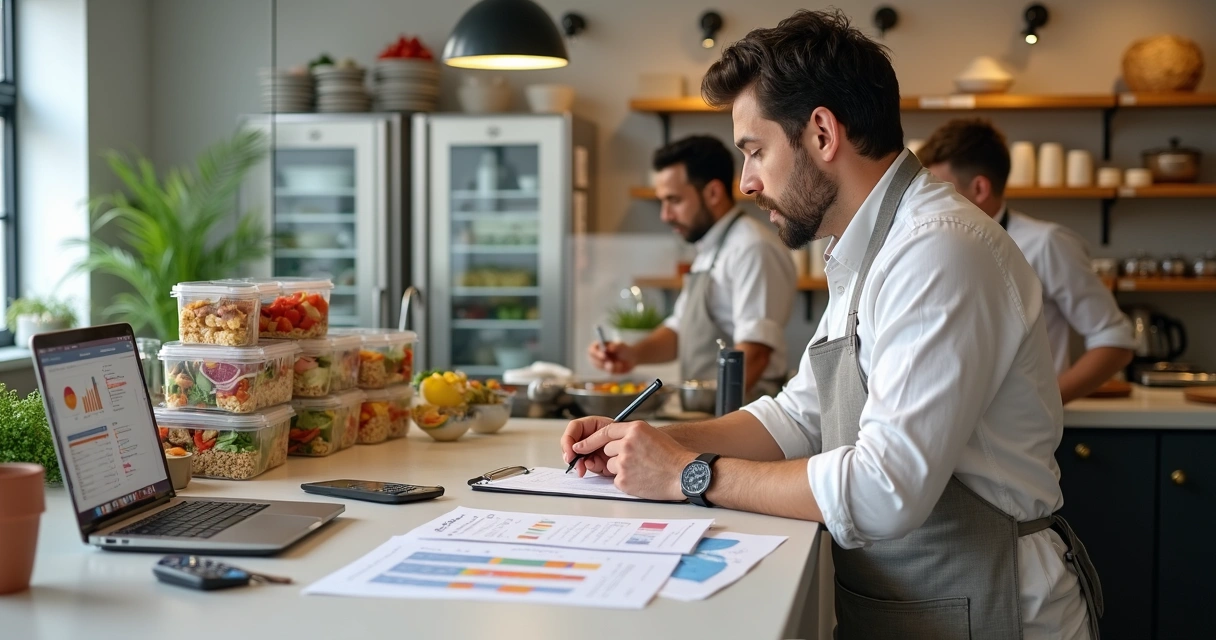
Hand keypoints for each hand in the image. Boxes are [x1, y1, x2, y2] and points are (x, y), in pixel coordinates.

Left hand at [561, 417, 695, 500]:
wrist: (685, 475)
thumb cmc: (672, 456)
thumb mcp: (652, 435)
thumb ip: (632, 434)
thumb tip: (612, 440)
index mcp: (635, 429)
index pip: (605, 431)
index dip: (591, 440)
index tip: (579, 446)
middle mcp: (627, 443)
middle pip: (607, 450)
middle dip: (616, 455)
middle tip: (636, 460)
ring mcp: (624, 462)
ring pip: (611, 465)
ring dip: (621, 468)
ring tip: (643, 470)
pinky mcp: (624, 480)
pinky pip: (617, 479)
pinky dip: (627, 480)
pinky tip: (642, 479)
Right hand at [587, 340, 636, 373]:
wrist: (632, 358)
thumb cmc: (625, 349)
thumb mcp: (622, 346)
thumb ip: (616, 346)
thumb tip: (609, 348)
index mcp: (599, 346)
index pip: (591, 349)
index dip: (595, 353)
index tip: (603, 356)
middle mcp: (598, 355)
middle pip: (592, 360)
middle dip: (601, 362)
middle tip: (610, 363)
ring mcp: (602, 363)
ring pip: (601, 367)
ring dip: (610, 366)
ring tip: (619, 364)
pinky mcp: (607, 370)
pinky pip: (608, 371)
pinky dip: (615, 369)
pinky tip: (620, 366)